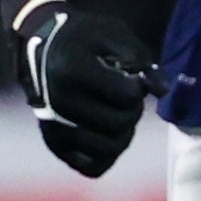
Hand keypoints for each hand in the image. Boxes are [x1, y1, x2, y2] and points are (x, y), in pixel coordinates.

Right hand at [9, 0, 152, 177]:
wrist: (38, 48)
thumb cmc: (82, 38)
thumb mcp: (112, 33)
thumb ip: (141, 57)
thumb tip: (161, 91)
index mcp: (71, 70)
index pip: (128, 95)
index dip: (137, 84)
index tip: (125, 73)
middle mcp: (57, 103)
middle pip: (121, 123)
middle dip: (132, 108)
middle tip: (123, 93)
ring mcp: (53, 127)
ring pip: (110, 148)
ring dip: (124, 132)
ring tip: (117, 112)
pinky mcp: (54, 144)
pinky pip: (93, 167)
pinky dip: (107, 155)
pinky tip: (108, 133)